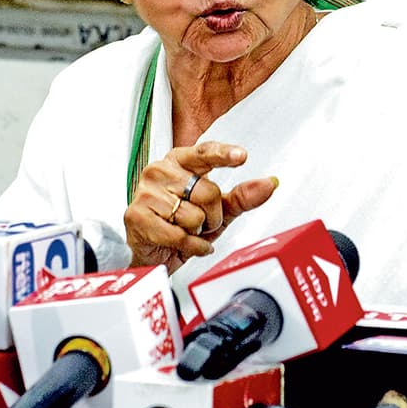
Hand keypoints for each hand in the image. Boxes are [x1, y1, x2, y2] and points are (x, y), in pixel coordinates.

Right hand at [123, 141, 277, 271]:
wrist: (153, 254)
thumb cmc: (182, 225)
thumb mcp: (218, 210)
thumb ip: (243, 195)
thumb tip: (269, 184)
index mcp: (179, 161)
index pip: (204, 153)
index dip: (224, 154)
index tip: (241, 155)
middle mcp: (160, 171)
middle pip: (208, 192)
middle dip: (212, 216)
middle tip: (200, 223)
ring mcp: (146, 193)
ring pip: (194, 215)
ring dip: (198, 232)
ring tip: (185, 231)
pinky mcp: (137, 216)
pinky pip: (180, 235)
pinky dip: (191, 246)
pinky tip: (183, 244)